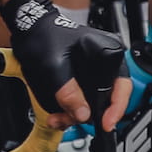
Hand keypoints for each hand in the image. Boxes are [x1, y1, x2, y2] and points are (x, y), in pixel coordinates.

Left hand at [0, 0, 128, 127]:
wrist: (29, 27)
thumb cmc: (42, 36)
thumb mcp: (52, 67)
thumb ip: (68, 93)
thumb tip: (83, 115)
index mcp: (107, 52)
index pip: (122, 86)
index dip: (115, 109)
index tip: (106, 124)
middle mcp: (107, 60)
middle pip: (106, 98)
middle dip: (85, 114)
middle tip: (66, 119)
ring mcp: (96, 69)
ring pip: (93, 102)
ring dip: (75, 114)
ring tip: (56, 117)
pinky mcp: (85, 76)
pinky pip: (84, 98)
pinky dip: (71, 108)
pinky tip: (57, 112)